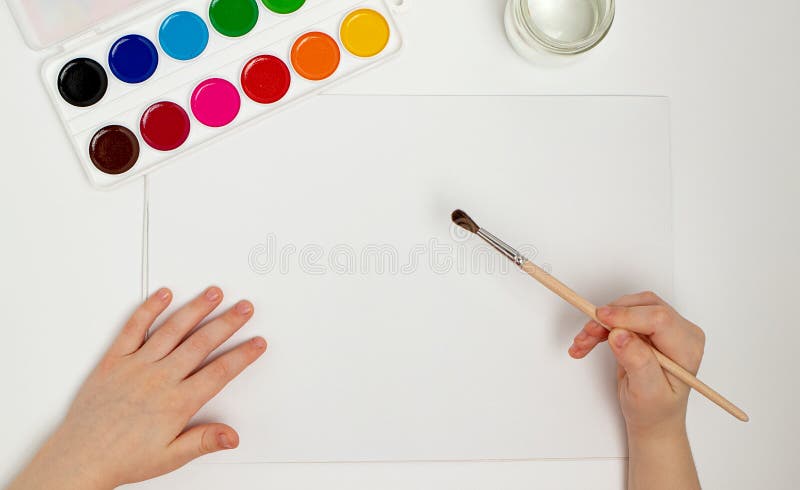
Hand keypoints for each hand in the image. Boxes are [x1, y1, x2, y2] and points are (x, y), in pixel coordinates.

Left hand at [9, 287, 266, 489]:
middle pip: (201, 343)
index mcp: (176, 403)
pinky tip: (164, 295)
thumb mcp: (170, 457)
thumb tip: (231, 436)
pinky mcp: (114, 360)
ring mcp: (136, 366)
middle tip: (244, 308)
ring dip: (196, 309)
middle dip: (227, 323)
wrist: (79, 459)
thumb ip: (203, 441)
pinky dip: (149, 309)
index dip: (242, 356)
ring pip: (173, 330)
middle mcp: (159, 379)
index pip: (219, 372)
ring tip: (214, 293)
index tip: (257, 343)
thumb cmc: (122, 459)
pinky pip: (133, 328)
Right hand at [568, 291, 704, 435]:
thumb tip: (619, 334)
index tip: (600, 321)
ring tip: (582, 343)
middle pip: (642, 307)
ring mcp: (664, 327)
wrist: (653, 417)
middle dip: (609, 318)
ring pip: (627, 307)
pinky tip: (587, 341)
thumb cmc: (655, 409)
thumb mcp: (647, 392)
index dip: (627, 316)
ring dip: (601, 322)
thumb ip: (637, 362)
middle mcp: (680, 332)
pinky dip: (601, 326)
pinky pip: (621, 314)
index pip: (659, 318)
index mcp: (687, 347)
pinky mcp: (648, 326)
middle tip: (585, 336)